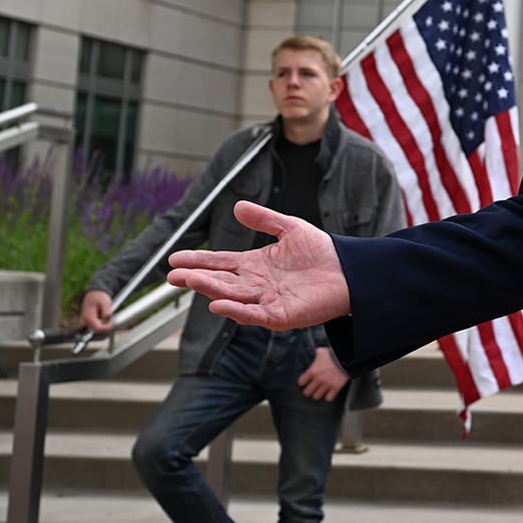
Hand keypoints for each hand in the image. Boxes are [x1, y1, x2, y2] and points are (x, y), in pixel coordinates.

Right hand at [79, 290, 112, 332]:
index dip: (106, 328)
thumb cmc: (99, 297)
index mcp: (88, 316)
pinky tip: (102, 319)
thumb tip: (107, 322)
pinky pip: (94, 326)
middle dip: (104, 327)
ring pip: (95, 329)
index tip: (111, 324)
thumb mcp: (106, 303)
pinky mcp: (86, 321)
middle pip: (95, 330)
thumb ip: (106, 313)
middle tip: (109, 321)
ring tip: (105, 318)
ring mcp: (84, 321)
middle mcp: (84, 320)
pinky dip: (99, 324)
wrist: (93, 293)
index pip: (97, 328)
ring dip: (102, 326)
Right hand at [167, 201, 351, 328]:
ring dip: (210, 290)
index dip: (198, 260)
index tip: (174, 259)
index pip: (220, 262)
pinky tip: (216, 305)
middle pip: (220, 281)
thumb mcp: (290, 228)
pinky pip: (254, 315)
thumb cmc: (322, 252)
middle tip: (171, 276)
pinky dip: (235, 311)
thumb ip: (264, 219)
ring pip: (232, 296)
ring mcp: (266, 301)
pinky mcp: (280, 315)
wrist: (351, 271)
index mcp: (255, 265)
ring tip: (188, 281)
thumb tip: (237, 206)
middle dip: (195, 278)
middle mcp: (256, 285)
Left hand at [298, 348, 348, 400]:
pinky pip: (328, 398)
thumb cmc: (334, 355)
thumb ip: (317, 354)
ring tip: (320, 392)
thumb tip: (317, 352)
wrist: (347, 358)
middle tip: (312, 388)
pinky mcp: (335, 388)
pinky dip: (328, 397)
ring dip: (318, 394)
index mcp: (312, 371)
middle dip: (309, 390)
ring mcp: (327, 385)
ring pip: (316, 397)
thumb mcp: (322, 351)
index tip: (305, 382)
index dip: (303, 382)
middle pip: (307, 392)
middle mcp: (318, 379)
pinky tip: (329, 393)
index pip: (301, 382)